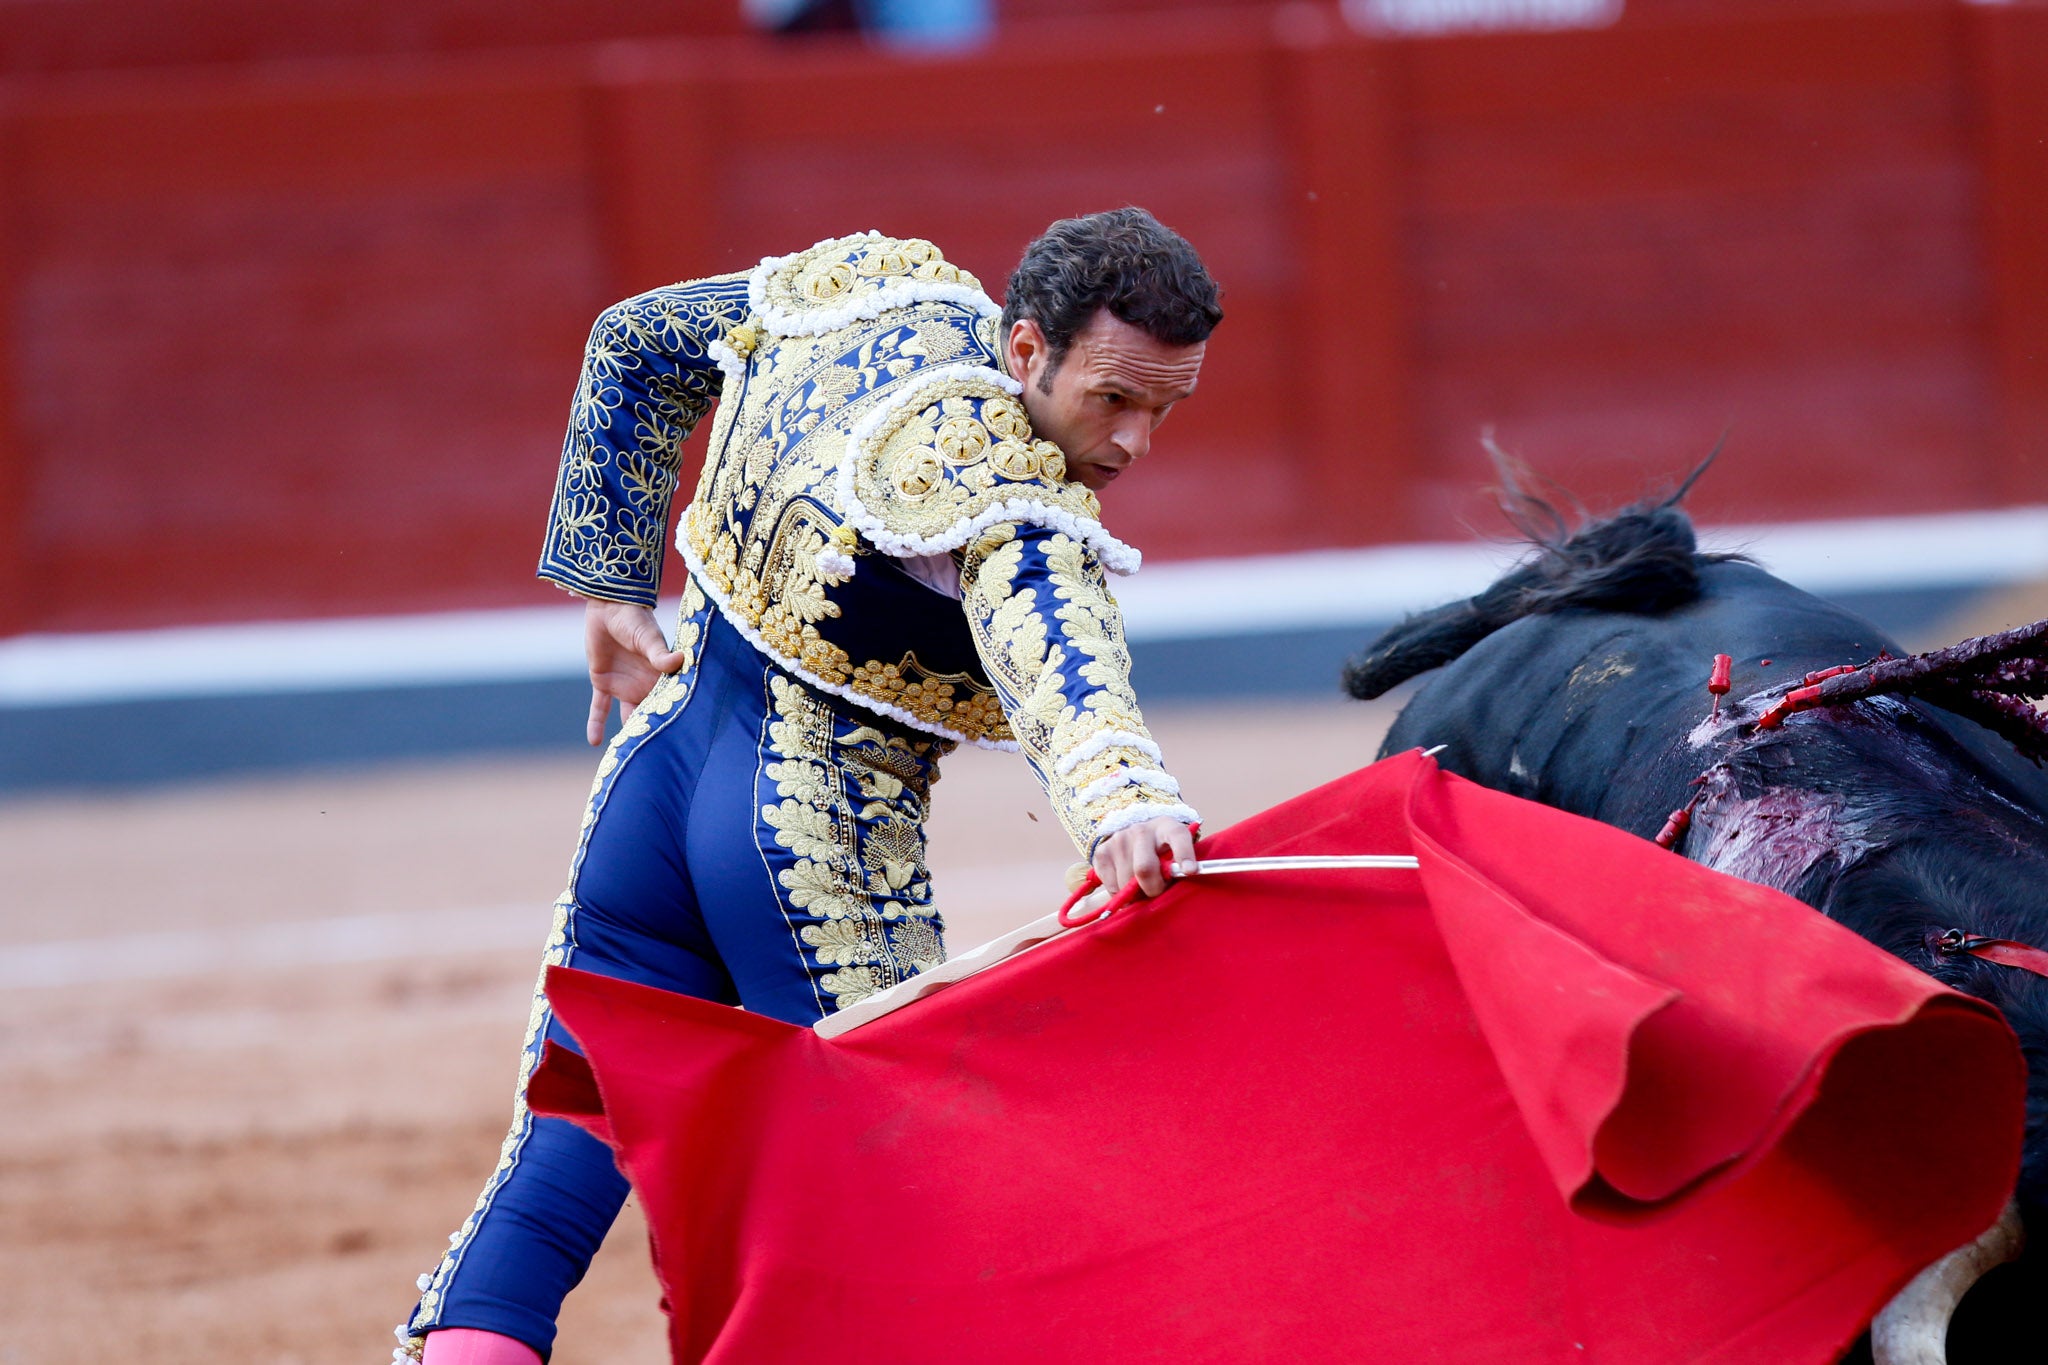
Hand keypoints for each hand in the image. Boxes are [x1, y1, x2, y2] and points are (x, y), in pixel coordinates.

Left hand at [581, 598, 687, 745]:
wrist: (608, 606)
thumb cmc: (634, 618)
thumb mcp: (647, 636)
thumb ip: (659, 653)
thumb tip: (678, 661)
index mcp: (661, 676)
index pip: (667, 701)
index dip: (671, 718)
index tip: (677, 740)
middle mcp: (645, 684)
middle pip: (649, 713)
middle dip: (651, 733)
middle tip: (656, 759)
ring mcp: (624, 685)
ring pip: (626, 716)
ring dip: (626, 734)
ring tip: (627, 757)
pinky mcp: (603, 683)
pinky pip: (599, 708)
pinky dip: (596, 723)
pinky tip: (595, 742)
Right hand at [1091, 816, 1196, 900]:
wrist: (1134, 832)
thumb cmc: (1161, 849)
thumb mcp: (1174, 851)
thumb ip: (1176, 867)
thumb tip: (1176, 889)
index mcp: (1167, 827)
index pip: (1178, 836)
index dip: (1184, 854)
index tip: (1190, 871)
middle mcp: (1142, 830)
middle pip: (1145, 868)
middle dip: (1152, 888)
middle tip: (1156, 893)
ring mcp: (1119, 840)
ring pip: (1126, 882)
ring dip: (1135, 893)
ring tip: (1141, 886)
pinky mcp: (1102, 852)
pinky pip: (1111, 886)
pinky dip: (1120, 893)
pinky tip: (1126, 883)